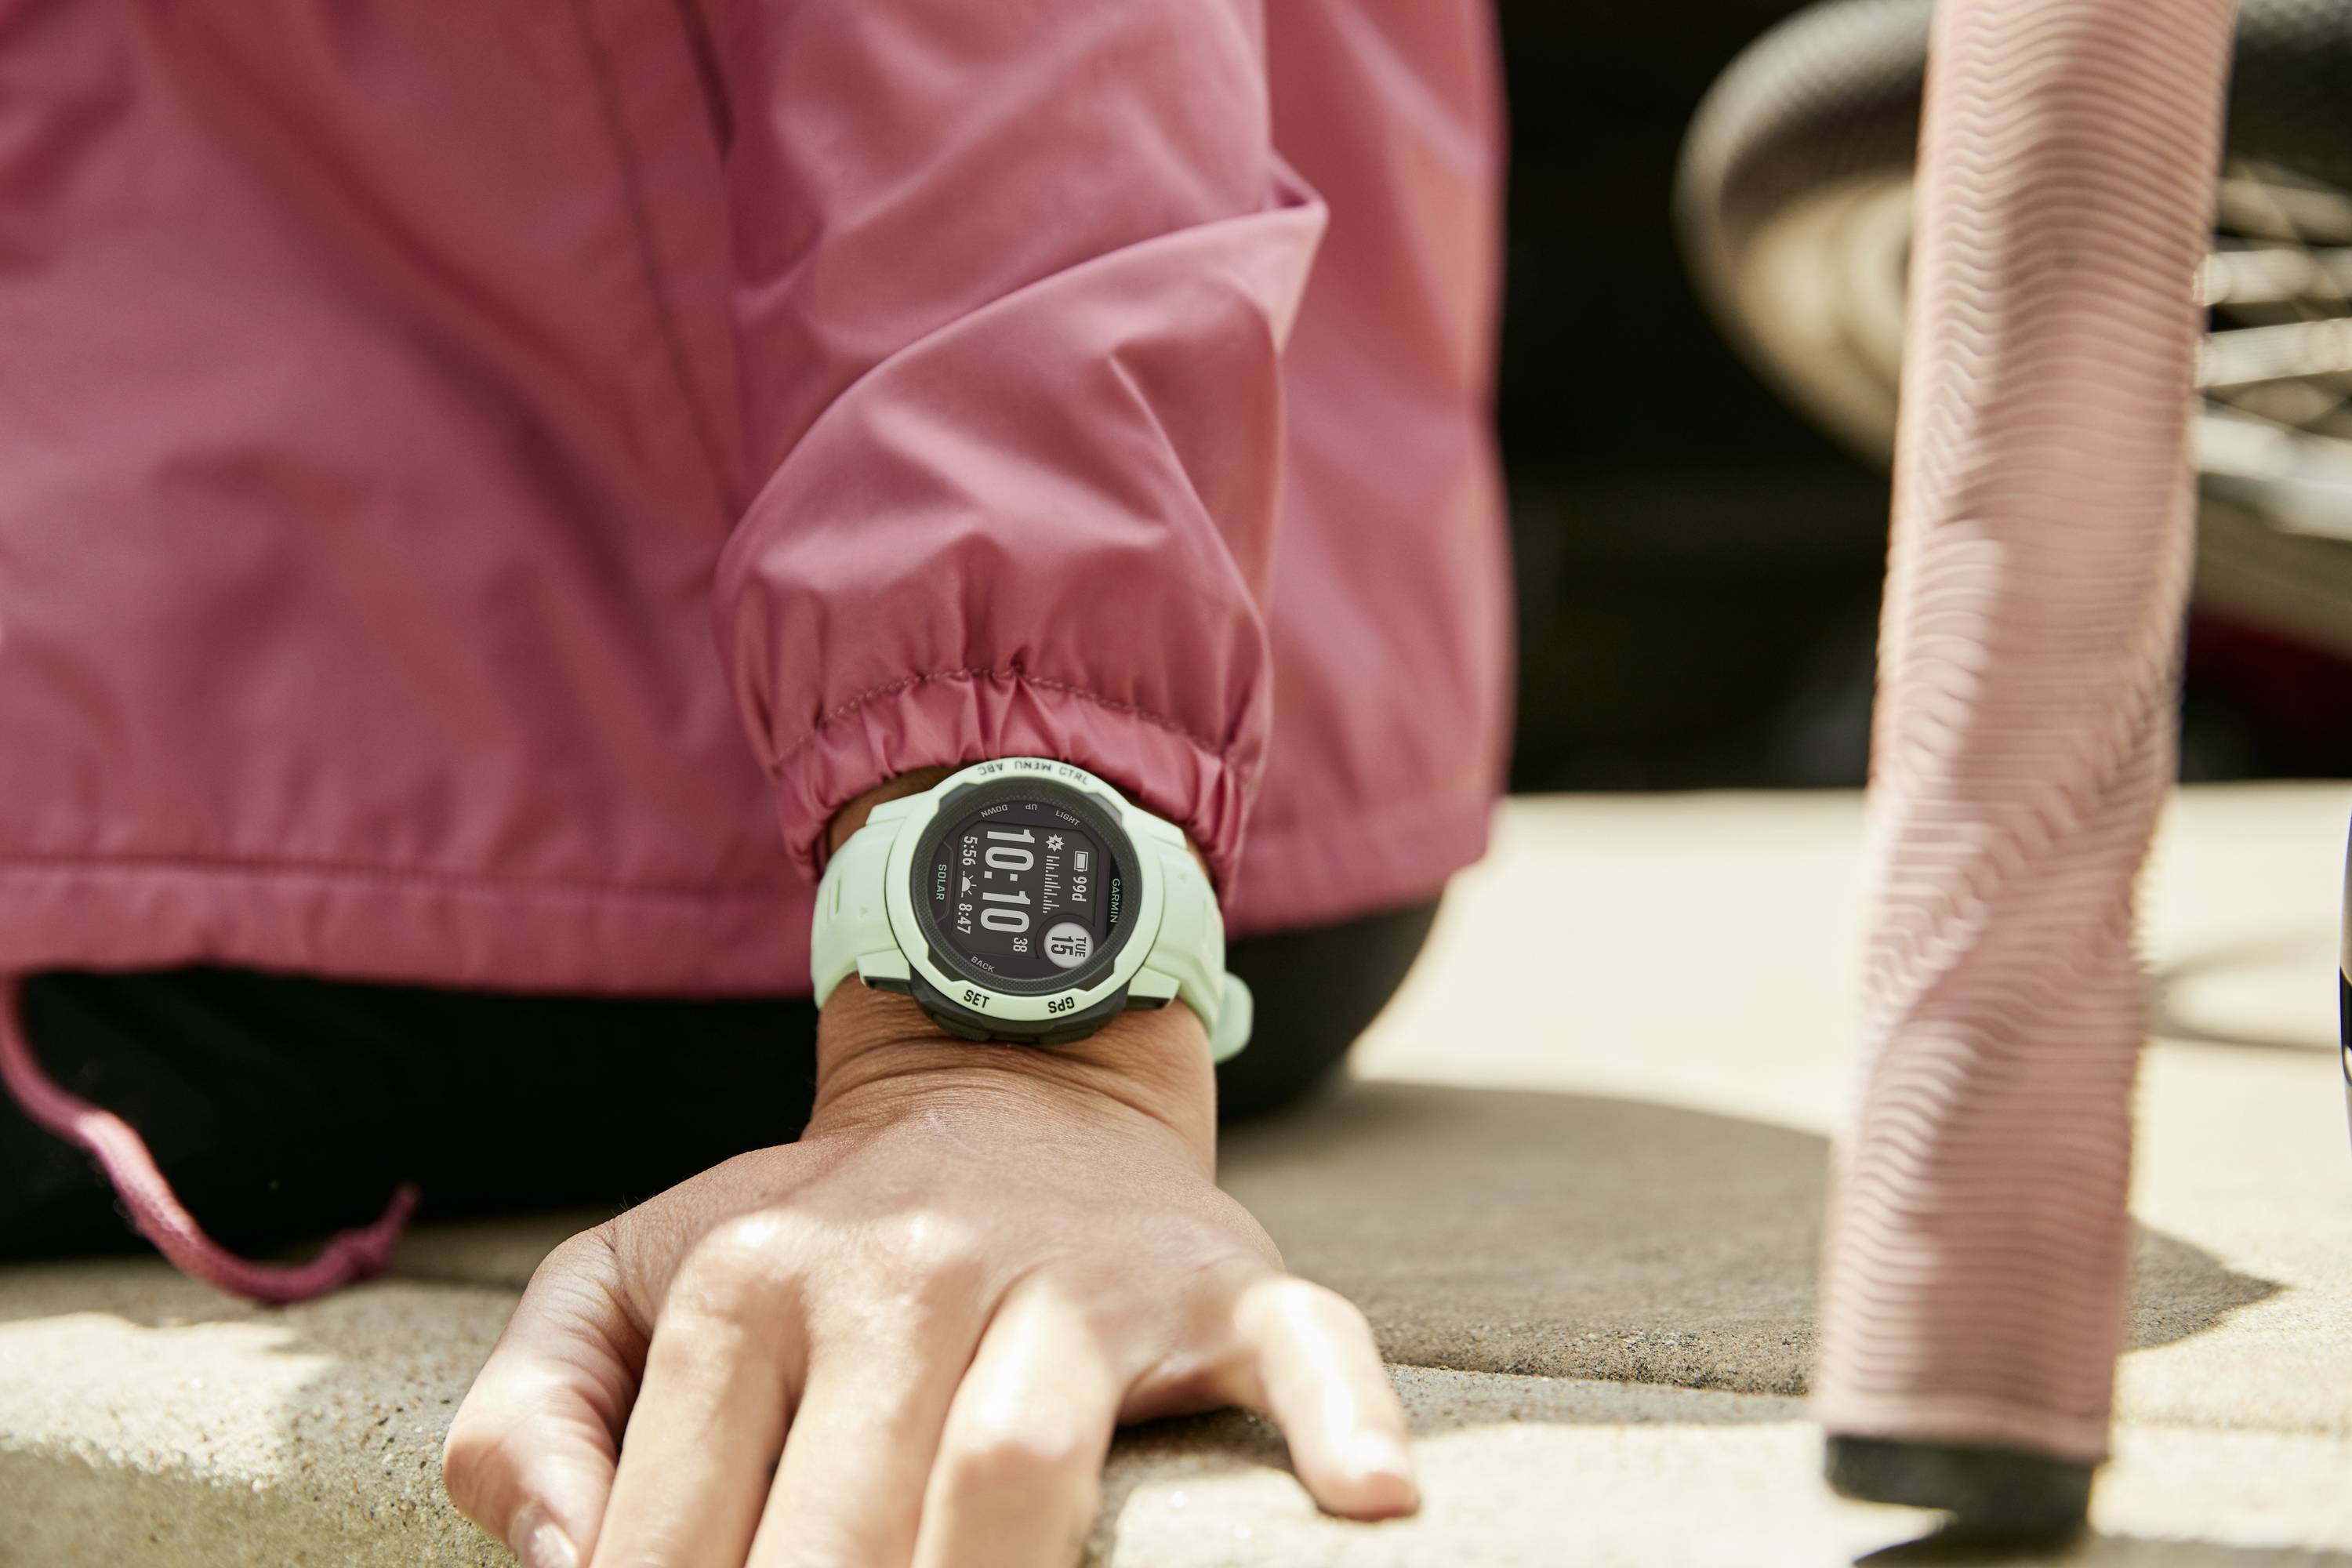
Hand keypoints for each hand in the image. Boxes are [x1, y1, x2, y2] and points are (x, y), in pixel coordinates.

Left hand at [442, 982, 1416, 1567]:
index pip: (675, 1539)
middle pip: (839, 1538)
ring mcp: (1076, 1279)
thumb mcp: (628, 1275)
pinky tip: (1371, 1500)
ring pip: (1018, 1465)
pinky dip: (1340, 1419)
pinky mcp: (1219, 1285)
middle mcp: (907, 1272)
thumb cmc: (809, 1236)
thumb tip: (560, 1567)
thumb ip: (531, 1407)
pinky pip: (1300, 1349)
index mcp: (750, 1278)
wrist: (1008, 1079)